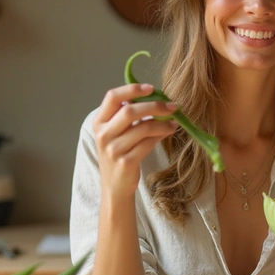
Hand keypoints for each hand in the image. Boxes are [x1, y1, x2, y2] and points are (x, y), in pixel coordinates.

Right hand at [92, 83, 178, 200]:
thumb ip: (127, 115)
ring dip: (163, 123)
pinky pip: (149, 143)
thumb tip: (155, 96)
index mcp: (99, 122)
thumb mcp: (116, 132)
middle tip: (172, 106)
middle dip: (155, 106)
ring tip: (174, 122)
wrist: (115, 186)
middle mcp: (103, 134)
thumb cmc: (119, 153)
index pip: (112, 97)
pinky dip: (162, 135)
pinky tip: (169, 132)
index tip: (151, 87)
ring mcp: (113, 149)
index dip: (132, 89)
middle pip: (130, 111)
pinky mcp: (126, 162)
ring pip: (143, 127)